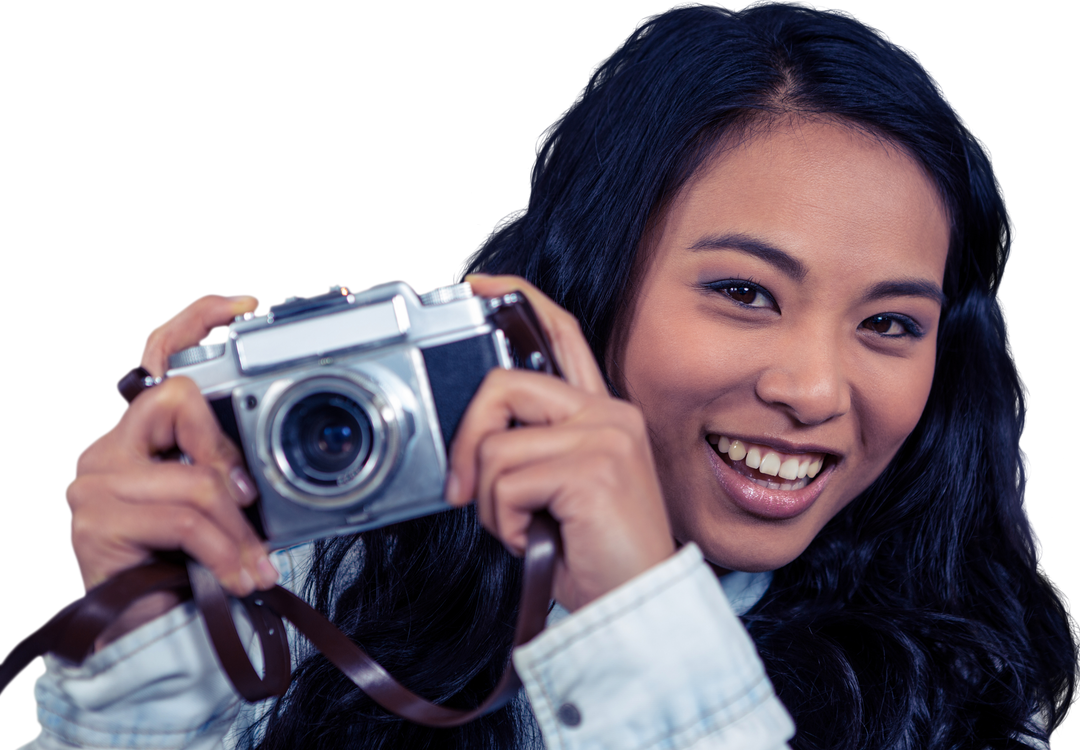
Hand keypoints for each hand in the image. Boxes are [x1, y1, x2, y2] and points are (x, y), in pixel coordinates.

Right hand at [63, 292, 277, 648]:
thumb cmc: (185, 564)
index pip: (156, 353)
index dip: (197, 319)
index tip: (244, 305)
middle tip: (249, 498)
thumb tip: (261, 470)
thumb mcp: (218, 507)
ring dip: (237, 529)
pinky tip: (239, 575)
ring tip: (254, 563)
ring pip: (194, 477)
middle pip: (178, 400)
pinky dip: (225, 549)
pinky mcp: (95, 518)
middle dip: (225, 451)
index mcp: (140, 433)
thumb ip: (229, 472)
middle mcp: (109, 446)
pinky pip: (184, 518)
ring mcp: (95, 480)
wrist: (143, 631)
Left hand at [445, 274, 674, 612]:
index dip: (519, 299)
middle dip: (466, 442)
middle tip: (462, 490)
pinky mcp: (593, 470)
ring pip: (495, 449)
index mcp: (602, 413)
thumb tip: (474, 436)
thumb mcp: (557, 487)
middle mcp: (609, 414)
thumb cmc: (594, 551)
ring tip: (525, 526)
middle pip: (504, 387)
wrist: (636, 605)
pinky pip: (505, 485)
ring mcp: (605, 438)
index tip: (479, 285)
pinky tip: (538, 537)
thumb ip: (530, 449)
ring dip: (490, 503)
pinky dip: (505, 522)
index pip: (562, 334)